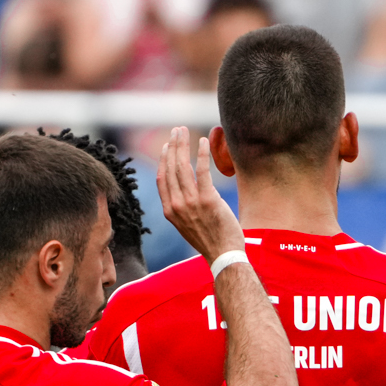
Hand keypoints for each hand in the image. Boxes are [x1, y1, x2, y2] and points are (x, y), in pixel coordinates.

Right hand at [157, 127, 243, 262]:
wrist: (223, 255)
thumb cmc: (209, 240)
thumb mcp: (188, 224)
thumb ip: (183, 207)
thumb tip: (186, 190)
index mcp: (170, 211)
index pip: (162, 179)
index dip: (163, 159)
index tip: (167, 146)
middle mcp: (177, 205)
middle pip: (170, 168)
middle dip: (173, 145)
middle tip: (177, 130)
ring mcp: (191, 203)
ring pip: (183, 166)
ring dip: (183, 145)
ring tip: (185, 131)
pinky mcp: (208, 200)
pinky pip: (202, 171)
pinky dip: (201, 153)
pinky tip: (203, 141)